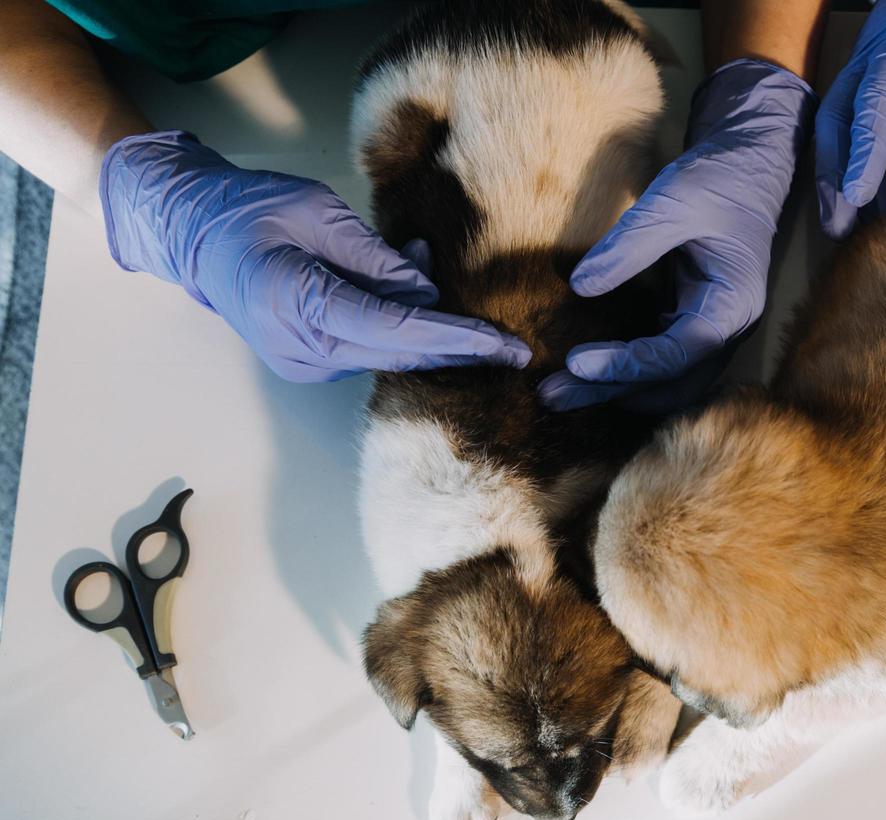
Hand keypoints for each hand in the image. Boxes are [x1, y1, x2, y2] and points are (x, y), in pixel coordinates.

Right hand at [99, 131, 529, 381]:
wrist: (190, 232)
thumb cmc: (248, 208)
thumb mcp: (319, 211)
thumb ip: (376, 257)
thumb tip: (429, 294)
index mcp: (297, 304)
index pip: (396, 332)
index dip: (457, 340)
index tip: (505, 347)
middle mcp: (301, 349)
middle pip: (400, 355)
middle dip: (458, 347)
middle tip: (513, 346)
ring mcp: (303, 364)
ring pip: (389, 355)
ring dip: (430, 331)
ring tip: (449, 290)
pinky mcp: (310, 364)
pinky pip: (370, 348)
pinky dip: (402, 327)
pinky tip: (415, 293)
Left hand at [539, 59, 815, 411]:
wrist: (745, 167)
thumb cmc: (718, 179)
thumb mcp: (673, 201)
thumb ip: (629, 246)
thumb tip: (579, 286)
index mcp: (731, 306)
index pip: (675, 355)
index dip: (625, 365)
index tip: (575, 363)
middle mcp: (725, 331)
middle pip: (669, 386)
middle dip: (611, 394)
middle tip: (552, 395)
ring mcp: (709, 333)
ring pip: (664, 384)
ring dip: (614, 392)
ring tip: (558, 392)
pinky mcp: (689, 324)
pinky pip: (657, 365)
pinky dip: (623, 374)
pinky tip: (584, 373)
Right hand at [816, 0, 885, 238]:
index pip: (874, 101)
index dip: (864, 150)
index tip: (856, 194)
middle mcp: (876, 55)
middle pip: (837, 120)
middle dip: (832, 176)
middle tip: (838, 227)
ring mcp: (872, 64)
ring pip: (842, 125)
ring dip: (846, 173)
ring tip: (860, 221)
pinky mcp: (881, 71)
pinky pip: (868, 120)